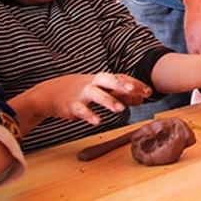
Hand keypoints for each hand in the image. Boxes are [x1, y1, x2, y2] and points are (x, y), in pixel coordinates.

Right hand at [35, 73, 150, 125]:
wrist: (51, 92)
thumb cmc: (83, 90)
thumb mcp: (102, 89)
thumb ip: (121, 94)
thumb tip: (140, 99)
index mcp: (103, 79)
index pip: (121, 78)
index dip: (135, 84)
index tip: (148, 92)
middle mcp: (94, 84)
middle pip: (109, 80)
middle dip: (122, 84)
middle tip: (135, 90)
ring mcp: (82, 94)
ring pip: (96, 95)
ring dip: (108, 101)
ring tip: (120, 109)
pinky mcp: (72, 105)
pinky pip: (81, 110)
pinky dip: (89, 115)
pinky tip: (97, 121)